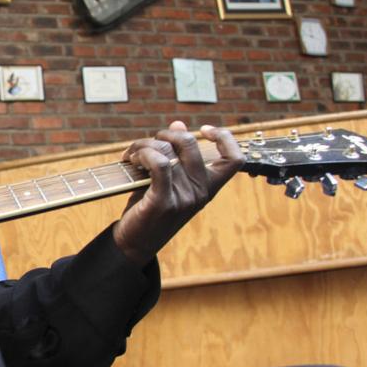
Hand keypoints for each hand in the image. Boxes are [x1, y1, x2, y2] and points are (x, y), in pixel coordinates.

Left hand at [112, 121, 242, 265]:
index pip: (235, 159)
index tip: (204, 130)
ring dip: (143, 144)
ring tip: (132, 154)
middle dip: (165, 134)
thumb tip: (178, 124)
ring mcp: (185, 198)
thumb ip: (176, 154)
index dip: (225, 137)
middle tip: (148, 144)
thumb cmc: (151, 207)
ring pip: (167, 150)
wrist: (135, 243)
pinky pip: (159, 163)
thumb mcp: (168, 180)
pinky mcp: (164, 202)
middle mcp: (201, 192)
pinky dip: (143, 154)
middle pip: (190, 143)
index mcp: (209, 187)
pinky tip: (131, 159)